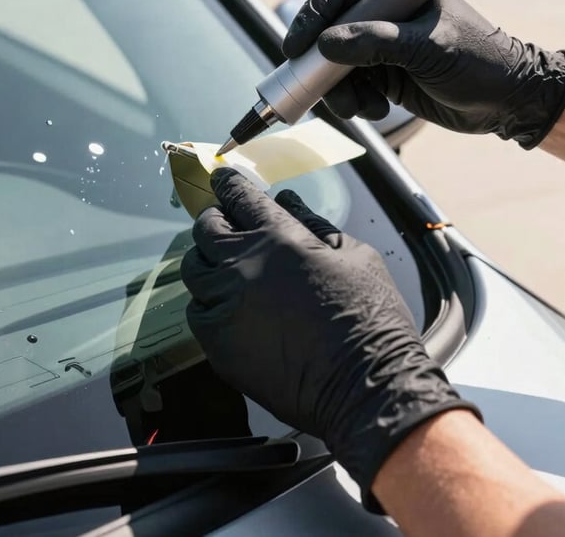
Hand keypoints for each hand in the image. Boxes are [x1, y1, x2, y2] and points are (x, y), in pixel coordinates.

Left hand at [180, 168, 479, 509]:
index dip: (227, 183)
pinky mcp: (218, 345)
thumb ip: (315, 223)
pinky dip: (209, 304)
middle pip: (205, 230)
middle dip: (213, 220)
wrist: (366, 387)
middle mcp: (242, 266)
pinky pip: (198, 313)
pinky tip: (230, 309)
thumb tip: (288, 201)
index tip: (221, 178)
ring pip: (194, 271)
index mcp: (279, 237)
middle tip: (223, 223)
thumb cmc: (370, 318)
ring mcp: (226, 306)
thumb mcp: (356, 255)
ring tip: (226, 268)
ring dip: (208, 263)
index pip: (239, 197)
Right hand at [282, 0, 564, 148]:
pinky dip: (355, 102)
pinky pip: (350, 86)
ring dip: (339, 90)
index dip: (312, 15)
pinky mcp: (384, 74)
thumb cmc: (480, 62)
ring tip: (362, 108)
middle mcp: (384, 13)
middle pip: (328, 31)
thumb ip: (378, 43)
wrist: (509, 102)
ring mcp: (382, 45)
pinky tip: (376, 110)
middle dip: (322, 64)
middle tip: (322, 89)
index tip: (298, 46)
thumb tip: (327, 45)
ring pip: (334, 65)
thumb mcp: (429, 49)